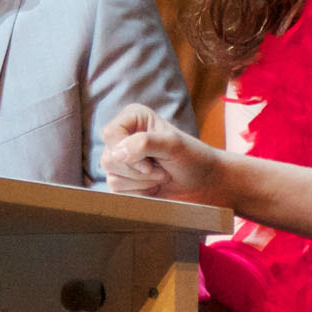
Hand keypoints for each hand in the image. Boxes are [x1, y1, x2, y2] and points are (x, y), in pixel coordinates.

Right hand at [102, 104, 224, 203]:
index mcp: (133, 118)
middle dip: (139, 170)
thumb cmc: (192, 158)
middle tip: (161, 167)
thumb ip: (144, 143)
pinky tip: (154, 186)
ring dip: (142, 182)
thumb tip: (115, 154)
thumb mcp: (172, 144)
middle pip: (109, 159)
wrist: (201, 183)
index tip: (151, 160)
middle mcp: (123, 136)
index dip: (127, 151)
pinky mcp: (122, 180)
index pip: (110, 134)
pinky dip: (140, 193)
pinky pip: (117, 192)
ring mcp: (121, 160)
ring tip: (160, 175)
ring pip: (112, 177)